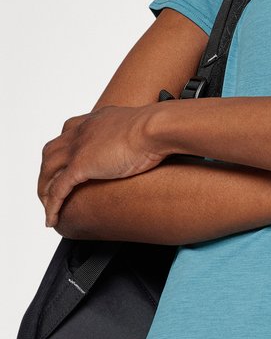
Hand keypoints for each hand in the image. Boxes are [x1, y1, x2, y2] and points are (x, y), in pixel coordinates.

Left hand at [38, 105, 163, 227]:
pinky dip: (52, 205)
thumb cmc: (158, 128)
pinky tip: (51, 218)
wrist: (156, 128)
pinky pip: (58, 189)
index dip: (64, 146)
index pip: (69, 130)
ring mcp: (78, 148)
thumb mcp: (143, 127)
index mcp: (97, 120)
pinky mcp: (81, 166)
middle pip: (52, 151)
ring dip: (44, 189)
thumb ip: (139, 134)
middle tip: (51, 188)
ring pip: (48, 170)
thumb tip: (151, 141)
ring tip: (48, 206)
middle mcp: (82, 131)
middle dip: (48, 170)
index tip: (67, 159)